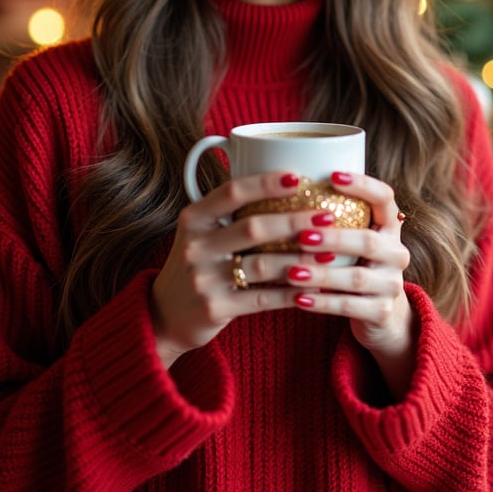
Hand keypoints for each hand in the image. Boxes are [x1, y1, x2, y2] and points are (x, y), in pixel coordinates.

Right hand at [150, 170, 331, 366]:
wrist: (164, 314)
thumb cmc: (197, 263)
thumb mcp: (201, 231)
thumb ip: (229, 210)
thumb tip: (287, 185)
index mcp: (193, 218)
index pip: (231, 191)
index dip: (265, 183)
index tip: (297, 177)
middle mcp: (195, 246)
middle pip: (252, 227)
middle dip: (294, 220)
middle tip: (326, 216)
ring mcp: (203, 279)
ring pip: (262, 265)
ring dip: (300, 259)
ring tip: (329, 253)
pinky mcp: (215, 309)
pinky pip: (262, 299)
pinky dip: (291, 293)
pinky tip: (314, 288)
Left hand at [281, 171, 417, 397]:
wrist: (379, 314)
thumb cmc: (352, 262)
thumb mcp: (351, 236)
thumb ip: (331, 215)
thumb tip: (279, 181)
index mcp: (390, 225)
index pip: (384, 197)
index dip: (362, 185)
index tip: (332, 176)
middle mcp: (397, 252)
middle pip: (368, 241)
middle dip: (333, 237)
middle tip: (301, 235)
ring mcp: (392, 284)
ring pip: (355, 277)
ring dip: (320, 273)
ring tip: (290, 272)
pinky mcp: (381, 312)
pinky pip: (349, 306)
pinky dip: (321, 302)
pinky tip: (298, 298)